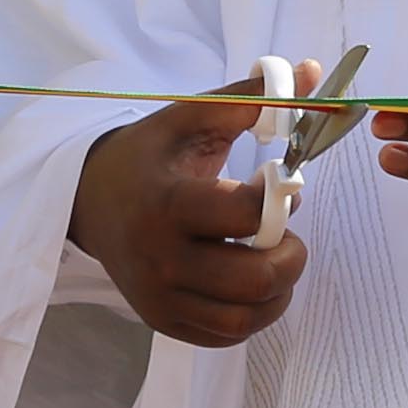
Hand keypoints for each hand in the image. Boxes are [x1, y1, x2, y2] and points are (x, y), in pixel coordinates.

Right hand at [67, 73, 313, 349]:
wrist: (90, 200)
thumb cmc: (152, 155)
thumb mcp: (191, 116)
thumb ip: (253, 98)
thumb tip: (317, 72)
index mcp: (167, 203)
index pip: (246, 215)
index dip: (279, 199)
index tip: (276, 184)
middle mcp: (160, 259)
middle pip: (255, 279)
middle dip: (291, 255)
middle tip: (286, 232)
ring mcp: (160, 298)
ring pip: (246, 318)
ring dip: (279, 290)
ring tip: (275, 258)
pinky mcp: (164, 322)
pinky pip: (227, 335)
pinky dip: (255, 313)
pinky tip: (251, 281)